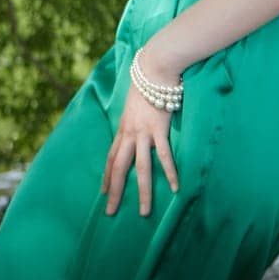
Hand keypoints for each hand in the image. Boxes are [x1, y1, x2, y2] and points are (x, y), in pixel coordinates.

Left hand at [101, 57, 181, 216]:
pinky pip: (164, 155)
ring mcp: (144, 132)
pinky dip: (170, 172)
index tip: (103, 192)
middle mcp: (130, 133)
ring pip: (141, 168)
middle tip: (110, 212)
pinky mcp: (159, 129)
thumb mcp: (134, 103)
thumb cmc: (146, 82)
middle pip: (119, 167)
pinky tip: (175, 187)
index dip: (106, 176)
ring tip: (144, 212)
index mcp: (123, 128)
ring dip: (143, 191)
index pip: (111, 157)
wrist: (154, 67)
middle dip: (114, 191)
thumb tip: (136, 127)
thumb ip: (134, 117)